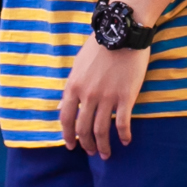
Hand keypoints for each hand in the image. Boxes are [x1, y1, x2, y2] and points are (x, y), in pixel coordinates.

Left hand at [59, 40, 149, 158]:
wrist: (122, 32)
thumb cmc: (100, 46)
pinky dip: (124, 135)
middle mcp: (88, 95)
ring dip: (103, 146)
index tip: (71, 145)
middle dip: (86, 144)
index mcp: (73, 86)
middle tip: (91, 152)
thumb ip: (70, 87)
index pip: (65, 118)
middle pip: (84, 128)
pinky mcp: (126, 96)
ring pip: (102, 130)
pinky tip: (126, 141)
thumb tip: (60, 105)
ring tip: (106, 154)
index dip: (67, 135)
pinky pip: (123, 122)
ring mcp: (107, 97)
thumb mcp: (78, 66)